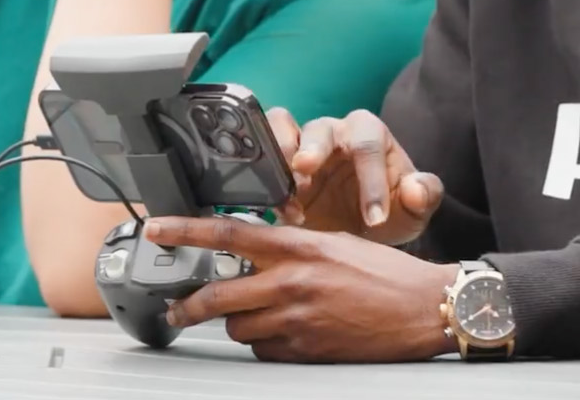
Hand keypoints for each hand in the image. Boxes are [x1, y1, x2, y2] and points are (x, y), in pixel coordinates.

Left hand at [146, 216, 457, 362]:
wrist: (422, 308)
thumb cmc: (385, 273)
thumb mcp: (333, 243)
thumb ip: (290, 248)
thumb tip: (254, 254)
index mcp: (297, 245)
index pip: (227, 233)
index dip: (185, 231)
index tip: (158, 228)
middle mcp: (290, 281)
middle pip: (217, 295)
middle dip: (189, 305)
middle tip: (176, 308)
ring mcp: (295, 319)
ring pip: (237, 327)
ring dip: (238, 324)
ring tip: (259, 317)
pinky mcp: (304, 349)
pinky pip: (264, 350)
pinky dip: (266, 344)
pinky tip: (286, 334)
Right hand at [267, 107, 442, 245]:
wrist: (362, 230)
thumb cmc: (391, 211)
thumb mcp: (415, 210)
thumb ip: (424, 195)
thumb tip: (414, 188)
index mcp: (369, 133)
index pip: (369, 146)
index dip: (371, 181)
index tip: (375, 219)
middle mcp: (333, 132)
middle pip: (319, 128)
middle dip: (312, 149)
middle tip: (305, 173)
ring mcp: (301, 145)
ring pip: (280, 126)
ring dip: (279, 156)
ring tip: (286, 193)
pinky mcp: (278, 166)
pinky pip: (261, 155)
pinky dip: (264, 177)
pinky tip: (280, 212)